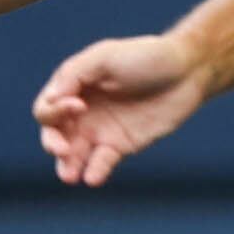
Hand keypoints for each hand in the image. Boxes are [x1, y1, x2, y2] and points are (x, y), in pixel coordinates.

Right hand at [32, 32, 208, 186]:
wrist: (186, 72)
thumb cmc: (145, 56)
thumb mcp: (105, 55)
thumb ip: (74, 73)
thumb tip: (52, 99)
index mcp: (74, 86)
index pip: (48, 106)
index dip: (54, 111)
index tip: (79, 106)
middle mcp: (82, 110)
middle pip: (53, 133)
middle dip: (52, 143)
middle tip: (62, 150)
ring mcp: (100, 130)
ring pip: (72, 154)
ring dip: (66, 166)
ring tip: (69, 176)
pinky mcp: (120, 146)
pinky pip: (100, 163)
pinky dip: (94, 171)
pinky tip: (93, 177)